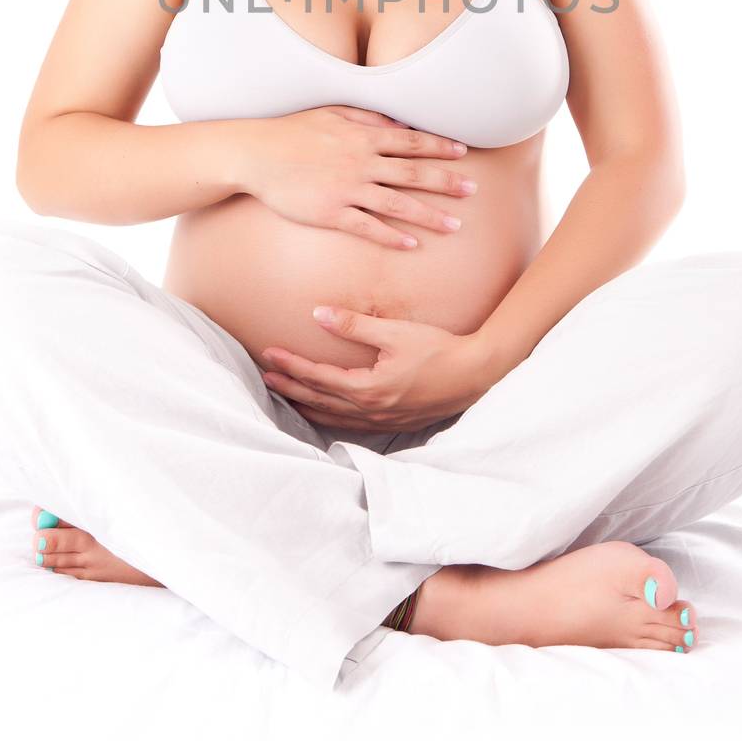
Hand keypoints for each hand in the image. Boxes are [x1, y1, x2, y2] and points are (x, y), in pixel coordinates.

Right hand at [239, 106, 476, 250]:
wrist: (255, 154)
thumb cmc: (292, 131)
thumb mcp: (332, 112)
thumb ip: (367, 117)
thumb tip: (397, 123)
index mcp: (363, 136)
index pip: (411, 142)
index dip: (439, 147)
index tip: (463, 153)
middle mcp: (361, 162)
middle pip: (413, 173)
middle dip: (446, 182)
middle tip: (473, 191)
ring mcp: (347, 189)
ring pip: (398, 204)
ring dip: (429, 215)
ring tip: (454, 226)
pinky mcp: (331, 213)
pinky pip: (368, 227)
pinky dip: (392, 236)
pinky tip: (411, 244)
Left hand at [259, 308, 492, 431]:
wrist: (475, 374)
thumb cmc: (437, 349)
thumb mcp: (394, 332)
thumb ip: (354, 325)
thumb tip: (318, 314)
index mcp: (367, 389)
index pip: (318, 377)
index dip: (291, 365)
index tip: (269, 355)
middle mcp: (371, 411)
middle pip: (319, 401)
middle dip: (290, 388)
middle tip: (265, 377)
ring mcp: (383, 422)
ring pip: (333, 418)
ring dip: (307, 405)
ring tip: (287, 395)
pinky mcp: (395, 424)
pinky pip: (352, 425)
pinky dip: (331, 418)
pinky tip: (326, 412)